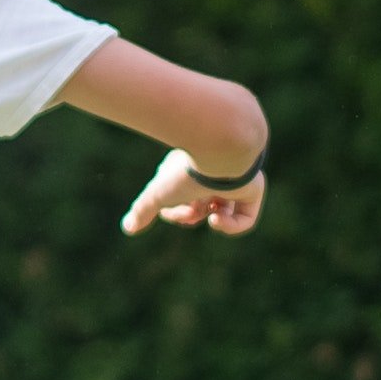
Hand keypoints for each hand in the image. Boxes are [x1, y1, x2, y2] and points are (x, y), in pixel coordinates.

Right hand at [125, 154, 267, 237]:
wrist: (218, 151)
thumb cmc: (184, 172)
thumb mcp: (157, 195)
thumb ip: (142, 211)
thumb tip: (127, 228)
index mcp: (188, 170)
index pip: (181, 198)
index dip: (175, 214)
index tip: (171, 212)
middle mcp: (211, 173)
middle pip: (201, 205)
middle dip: (193, 215)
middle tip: (192, 213)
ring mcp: (233, 180)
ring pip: (224, 209)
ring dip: (212, 218)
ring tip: (210, 213)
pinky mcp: (253, 189)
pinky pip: (246, 218)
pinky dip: (231, 226)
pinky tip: (218, 218)